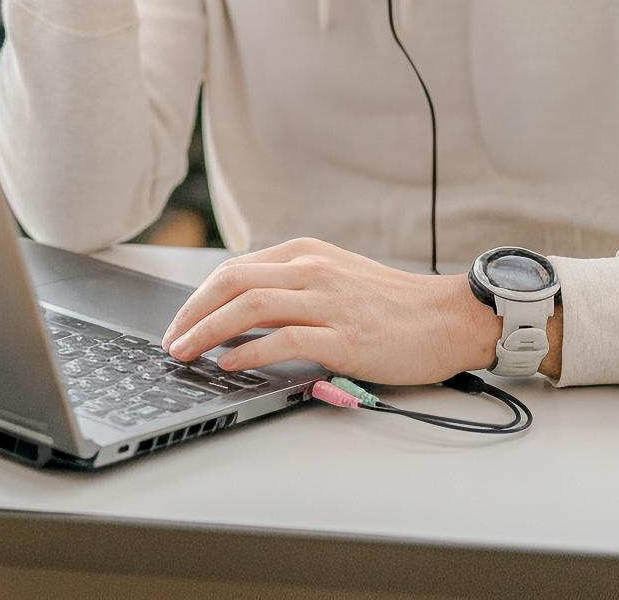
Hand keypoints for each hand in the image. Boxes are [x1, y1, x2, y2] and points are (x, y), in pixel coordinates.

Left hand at [162, 238, 539, 386]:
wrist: (448, 317)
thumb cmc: (392, 304)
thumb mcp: (335, 277)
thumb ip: (292, 287)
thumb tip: (240, 312)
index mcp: (304, 253)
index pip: (233, 269)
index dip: (198, 298)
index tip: (179, 323)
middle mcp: (311, 270)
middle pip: (231, 281)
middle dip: (190, 312)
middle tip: (170, 340)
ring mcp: (327, 301)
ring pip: (249, 306)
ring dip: (207, 331)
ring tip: (185, 353)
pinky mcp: (344, 335)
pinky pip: (283, 339)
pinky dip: (247, 351)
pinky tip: (229, 364)